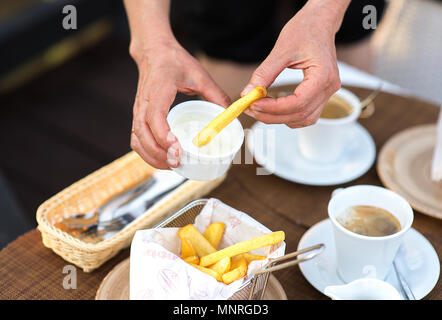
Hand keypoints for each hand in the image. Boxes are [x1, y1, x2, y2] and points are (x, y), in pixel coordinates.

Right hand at [130, 40, 229, 168]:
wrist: (153, 52)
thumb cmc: (175, 62)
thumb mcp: (199, 74)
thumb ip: (216, 94)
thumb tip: (230, 115)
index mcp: (158, 91)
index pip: (154, 118)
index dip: (164, 136)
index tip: (177, 149)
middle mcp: (143, 103)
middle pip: (142, 134)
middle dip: (158, 153)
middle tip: (178, 163)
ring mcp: (138, 111)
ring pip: (137, 140)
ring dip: (151, 156)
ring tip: (171, 165)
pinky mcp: (138, 116)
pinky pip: (136, 139)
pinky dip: (146, 153)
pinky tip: (162, 159)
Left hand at [241, 1, 344, 127]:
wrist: (319, 23)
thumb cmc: (305, 30)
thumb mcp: (281, 50)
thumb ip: (264, 74)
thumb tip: (248, 93)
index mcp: (323, 76)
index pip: (297, 103)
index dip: (273, 108)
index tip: (254, 104)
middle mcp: (329, 88)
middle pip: (299, 114)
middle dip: (272, 115)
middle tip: (251, 108)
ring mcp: (327, 93)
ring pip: (304, 119)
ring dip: (280, 118)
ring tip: (260, 108)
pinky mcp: (321, 94)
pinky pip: (306, 114)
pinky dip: (289, 116)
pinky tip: (274, 108)